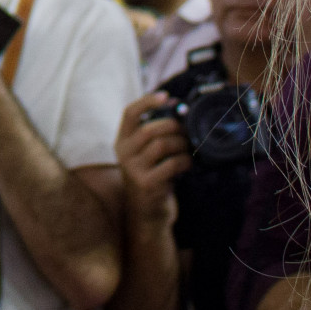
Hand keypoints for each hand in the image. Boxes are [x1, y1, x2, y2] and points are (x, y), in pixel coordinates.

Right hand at [115, 93, 189, 227]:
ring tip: (188, 149)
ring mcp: (133, 170)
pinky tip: (188, 164)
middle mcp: (123, 154)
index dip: (147, 101)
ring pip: (162, 144)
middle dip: (174, 127)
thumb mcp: (147, 153)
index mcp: (122, 141)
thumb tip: (178, 108)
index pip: (129, 113)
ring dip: (181, 144)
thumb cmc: (153, 174)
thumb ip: (156, 133)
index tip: (166, 97)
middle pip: (151, 129)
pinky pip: (171, 164)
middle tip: (187, 133)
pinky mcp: (146, 184)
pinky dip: (184, 161)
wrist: (147, 212)